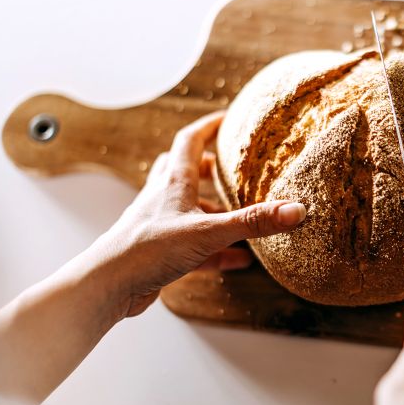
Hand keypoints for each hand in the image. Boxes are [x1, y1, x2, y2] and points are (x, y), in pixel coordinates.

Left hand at [88, 111, 306, 318]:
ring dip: (214, 210)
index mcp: (173, 183)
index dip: (210, 127)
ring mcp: (161, 226)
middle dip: (210, 167)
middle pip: (186, 170)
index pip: (191, 140)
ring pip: (189, 209)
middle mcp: (164, 199)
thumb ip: (253, 222)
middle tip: (233, 169)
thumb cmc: (147, 250)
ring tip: (243, 218)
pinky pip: (194, 245)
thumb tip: (295, 210)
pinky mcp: (160, 253)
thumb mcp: (209, 232)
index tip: (228, 119)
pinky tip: (238, 261)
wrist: (108, 284)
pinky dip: (217, 250)